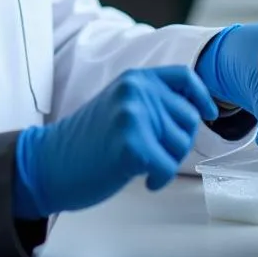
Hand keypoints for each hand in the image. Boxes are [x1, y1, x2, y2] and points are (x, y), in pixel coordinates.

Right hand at [12, 66, 218, 218]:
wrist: (50, 162)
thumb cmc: (87, 141)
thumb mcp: (119, 105)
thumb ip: (150, 99)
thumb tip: (194, 110)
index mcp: (134, 78)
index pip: (184, 76)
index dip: (202, 96)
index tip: (207, 113)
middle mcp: (135, 89)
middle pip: (188, 118)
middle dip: (178, 143)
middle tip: (154, 154)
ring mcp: (132, 114)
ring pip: (181, 144)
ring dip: (167, 163)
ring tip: (141, 164)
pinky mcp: (131, 143)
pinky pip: (167, 167)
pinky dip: (159, 180)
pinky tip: (142, 179)